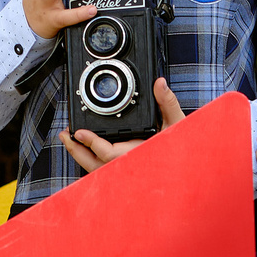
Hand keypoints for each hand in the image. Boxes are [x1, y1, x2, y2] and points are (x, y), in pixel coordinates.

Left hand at [62, 78, 186, 172]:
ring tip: (69, 139)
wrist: (190, 168)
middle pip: (95, 166)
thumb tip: (159, 83)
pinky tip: (83, 149)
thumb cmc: (184, 150)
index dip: (92, 143)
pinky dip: (90, 159)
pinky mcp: (124, 173)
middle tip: (66, 135)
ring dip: (80, 155)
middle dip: (77, 151)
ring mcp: (126, 172)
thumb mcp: (178, 124)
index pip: (109, 154)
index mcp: (140, 156)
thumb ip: (168, 102)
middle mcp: (130, 167)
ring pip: (96, 170)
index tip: (80, 132)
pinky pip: (101, 170)